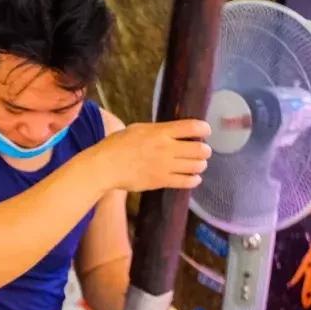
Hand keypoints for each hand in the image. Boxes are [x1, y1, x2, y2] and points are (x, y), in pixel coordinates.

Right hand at [94, 119, 211, 193]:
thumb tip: (170, 132)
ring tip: (197, 165)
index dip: (204, 129)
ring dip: (200, 165)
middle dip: (204, 150)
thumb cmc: (117, 145)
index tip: (205, 131)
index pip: (194, 127)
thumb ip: (157, 130)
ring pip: (196, 166)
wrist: (105, 166)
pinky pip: (186, 182)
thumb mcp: (137, 129)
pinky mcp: (161, 181)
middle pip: (200, 149)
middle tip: (202, 151)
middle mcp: (167, 148)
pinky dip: (194, 180)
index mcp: (161, 132)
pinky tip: (193, 178)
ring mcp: (165, 166)